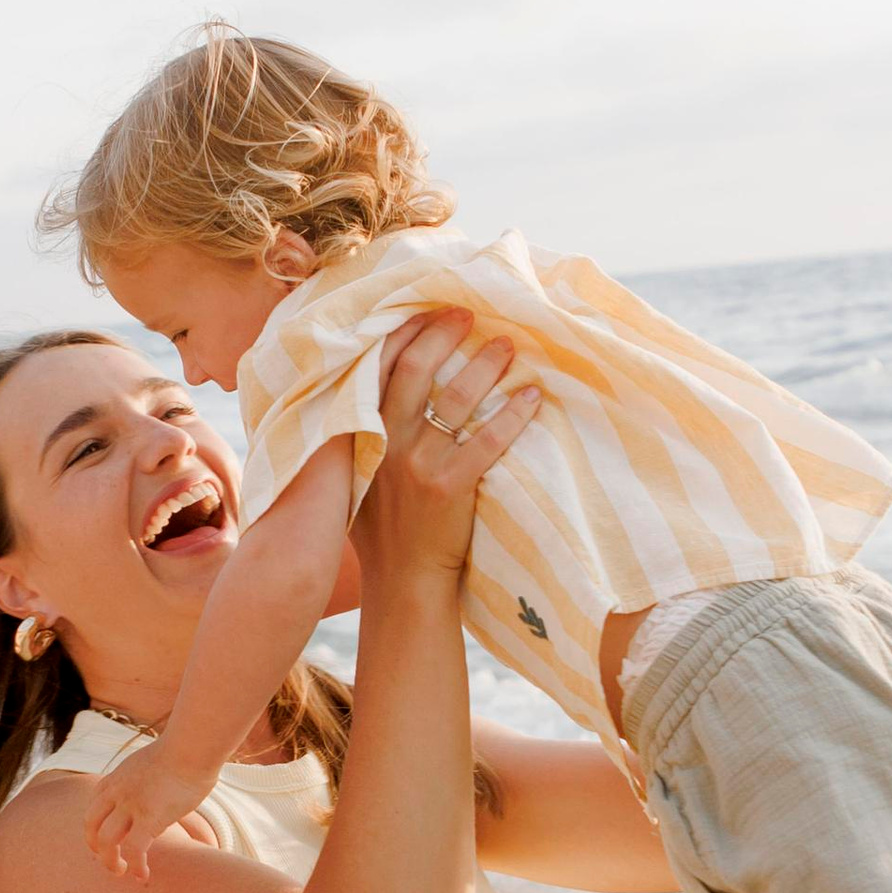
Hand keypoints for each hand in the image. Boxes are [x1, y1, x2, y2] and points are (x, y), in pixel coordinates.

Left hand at [85, 738, 219, 881]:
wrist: (192, 746)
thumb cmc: (184, 752)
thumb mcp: (151, 764)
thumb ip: (144, 780)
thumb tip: (156, 790)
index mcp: (117, 779)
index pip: (94, 807)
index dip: (95, 828)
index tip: (105, 841)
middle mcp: (117, 792)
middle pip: (91, 825)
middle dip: (95, 847)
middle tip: (109, 861)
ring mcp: (131, 805)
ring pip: (106, 841)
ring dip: (110, 861)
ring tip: (121, 872)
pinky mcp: (149, 817)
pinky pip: (134, 850)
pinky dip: (135, 866)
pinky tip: (143, 875)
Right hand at [354, 311, 537, 594]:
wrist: (402, 582)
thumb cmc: (384, 531)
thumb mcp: (358, 476)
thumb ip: (365, 435)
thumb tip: (380, 390)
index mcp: (361, 433)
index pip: (379, 367)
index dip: (406, 333)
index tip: (430, 310)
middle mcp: (385, 442)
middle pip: (415, 368)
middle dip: (443, 333)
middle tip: (469, 312)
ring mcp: (416, 465)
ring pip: (455, 398)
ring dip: (485, 365)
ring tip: (507, 345)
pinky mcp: (449, 488)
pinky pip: (488, 440)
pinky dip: (513, 414)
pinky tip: (532, 396)